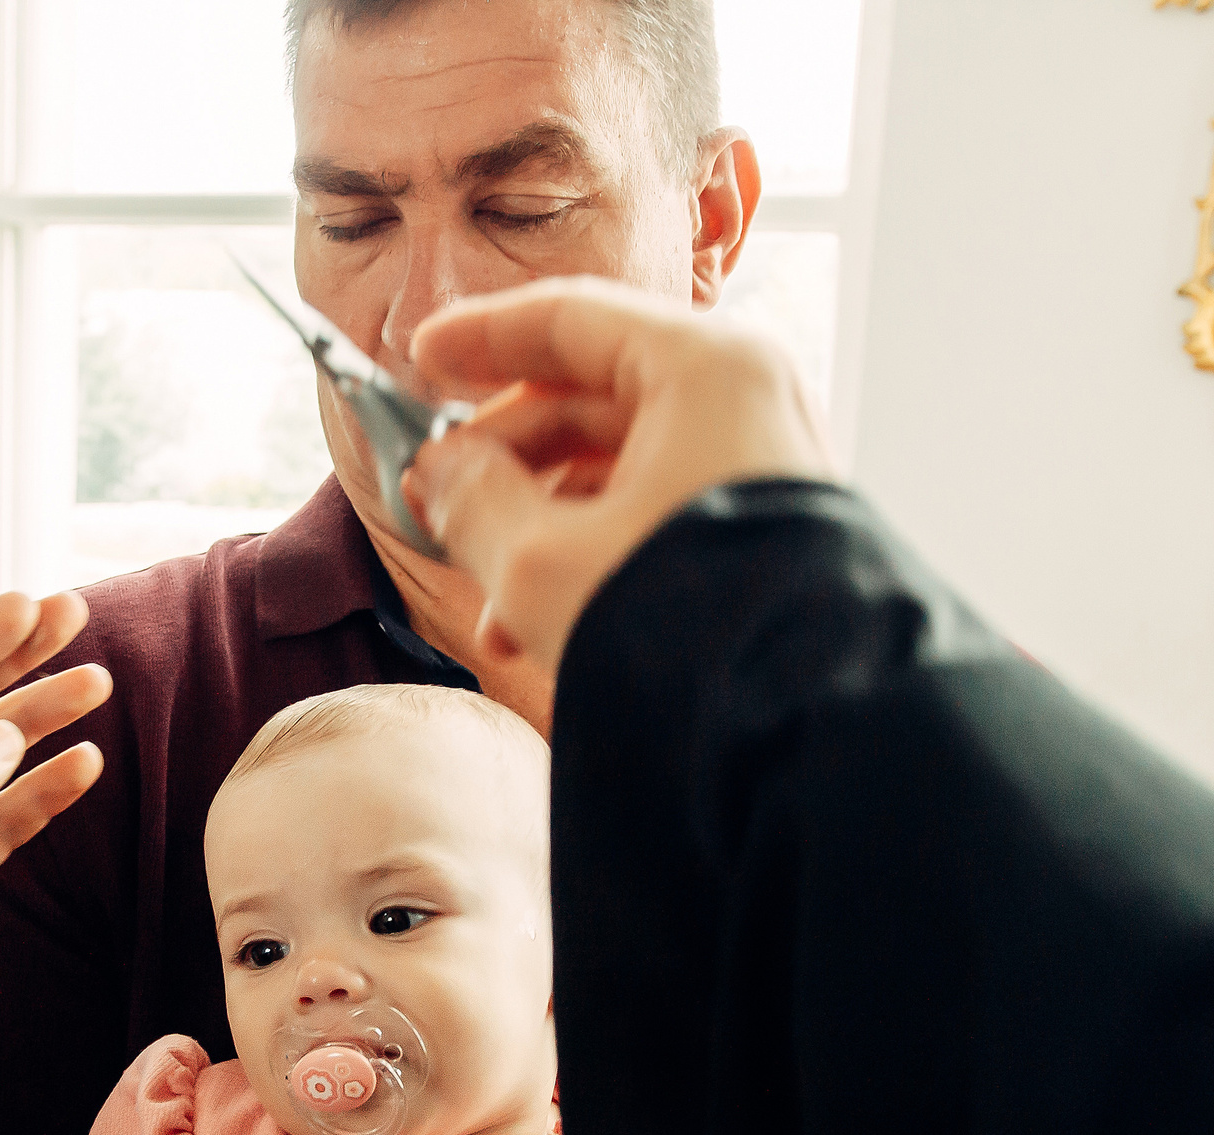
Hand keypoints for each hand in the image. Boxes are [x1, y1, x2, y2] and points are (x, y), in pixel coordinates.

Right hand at [403, 275, 833, 678]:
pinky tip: (533, 628)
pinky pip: (657, 514)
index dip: (481, 337)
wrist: (792, 736)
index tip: (420, 359)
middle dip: (503, 458)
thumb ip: (469, 497)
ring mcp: (760, 468)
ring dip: (536, 524)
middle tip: (435, 497)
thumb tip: (436, 470)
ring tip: (485, 600)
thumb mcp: (536, 561)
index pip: (570, 318)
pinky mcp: (762, 532)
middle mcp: (745, 403)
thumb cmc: (679, 631)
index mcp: (704, 370)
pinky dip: (591, 552)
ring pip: (621, 467)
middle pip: (593, 396)